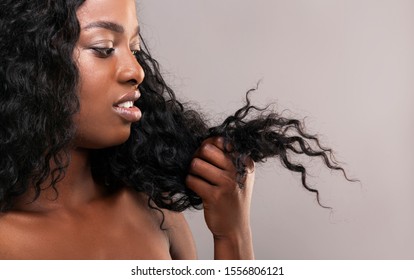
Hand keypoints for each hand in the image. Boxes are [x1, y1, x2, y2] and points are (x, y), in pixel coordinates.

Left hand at [186, 137, 254, 258]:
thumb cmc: (232, 199)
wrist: (234, 228)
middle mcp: (238, 170)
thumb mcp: (238, 176)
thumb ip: (226, 157)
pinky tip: (198, 190)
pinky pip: (191, 180)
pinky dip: (190, 184)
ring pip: (196, 164)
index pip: (220, 140)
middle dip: (198, 157)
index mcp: (245, 161)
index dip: (208, 147)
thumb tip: (205, 141)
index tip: (207, 159)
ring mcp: (227, 183)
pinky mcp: (214, 196)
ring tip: (198, 180)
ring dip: (192, 172)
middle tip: (199, 169)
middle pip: (206, 149)